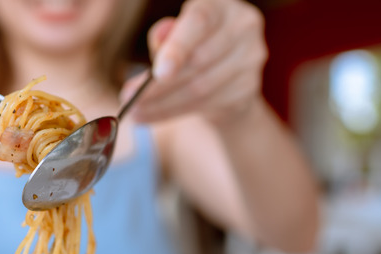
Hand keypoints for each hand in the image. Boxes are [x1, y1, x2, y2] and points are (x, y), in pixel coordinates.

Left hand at [123, 0, 267, 124]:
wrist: (227, 76)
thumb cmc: (193, 46)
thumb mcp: (175, 35)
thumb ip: (165, 36)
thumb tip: (159, 37)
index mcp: (220, 5)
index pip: (199, 22)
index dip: (177, 48)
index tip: (156, 73)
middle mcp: (242, 25)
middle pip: (198, 61)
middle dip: (158, 85)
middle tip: (129, 98)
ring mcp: (251, 58)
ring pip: (201, 88)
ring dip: (162, 104)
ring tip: (136, 111)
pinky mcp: (249, 88)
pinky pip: (207, 105)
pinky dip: (174, 113)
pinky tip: (152, 115)